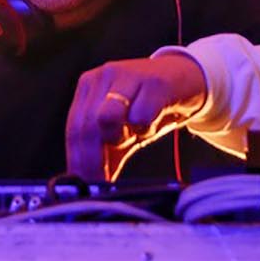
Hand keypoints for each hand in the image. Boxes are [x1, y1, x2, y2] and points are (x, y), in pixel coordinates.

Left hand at [65, 53, 207, 181]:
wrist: (185, 81)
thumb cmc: (149, 105)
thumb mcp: (121, 130)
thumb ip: (104, 154)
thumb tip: (89, 185)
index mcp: (89, 86)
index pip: (74, 128)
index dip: (78, 160)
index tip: (85, 185)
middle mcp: (104, 76)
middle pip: (88, 125)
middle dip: (94, 159)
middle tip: (105, 181)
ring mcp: (128, 76)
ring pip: (108, 117)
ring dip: (119, 137)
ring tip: (133, 135)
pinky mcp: (154, 81)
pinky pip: (141, 115)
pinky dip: (146, 128)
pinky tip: (153, 121)